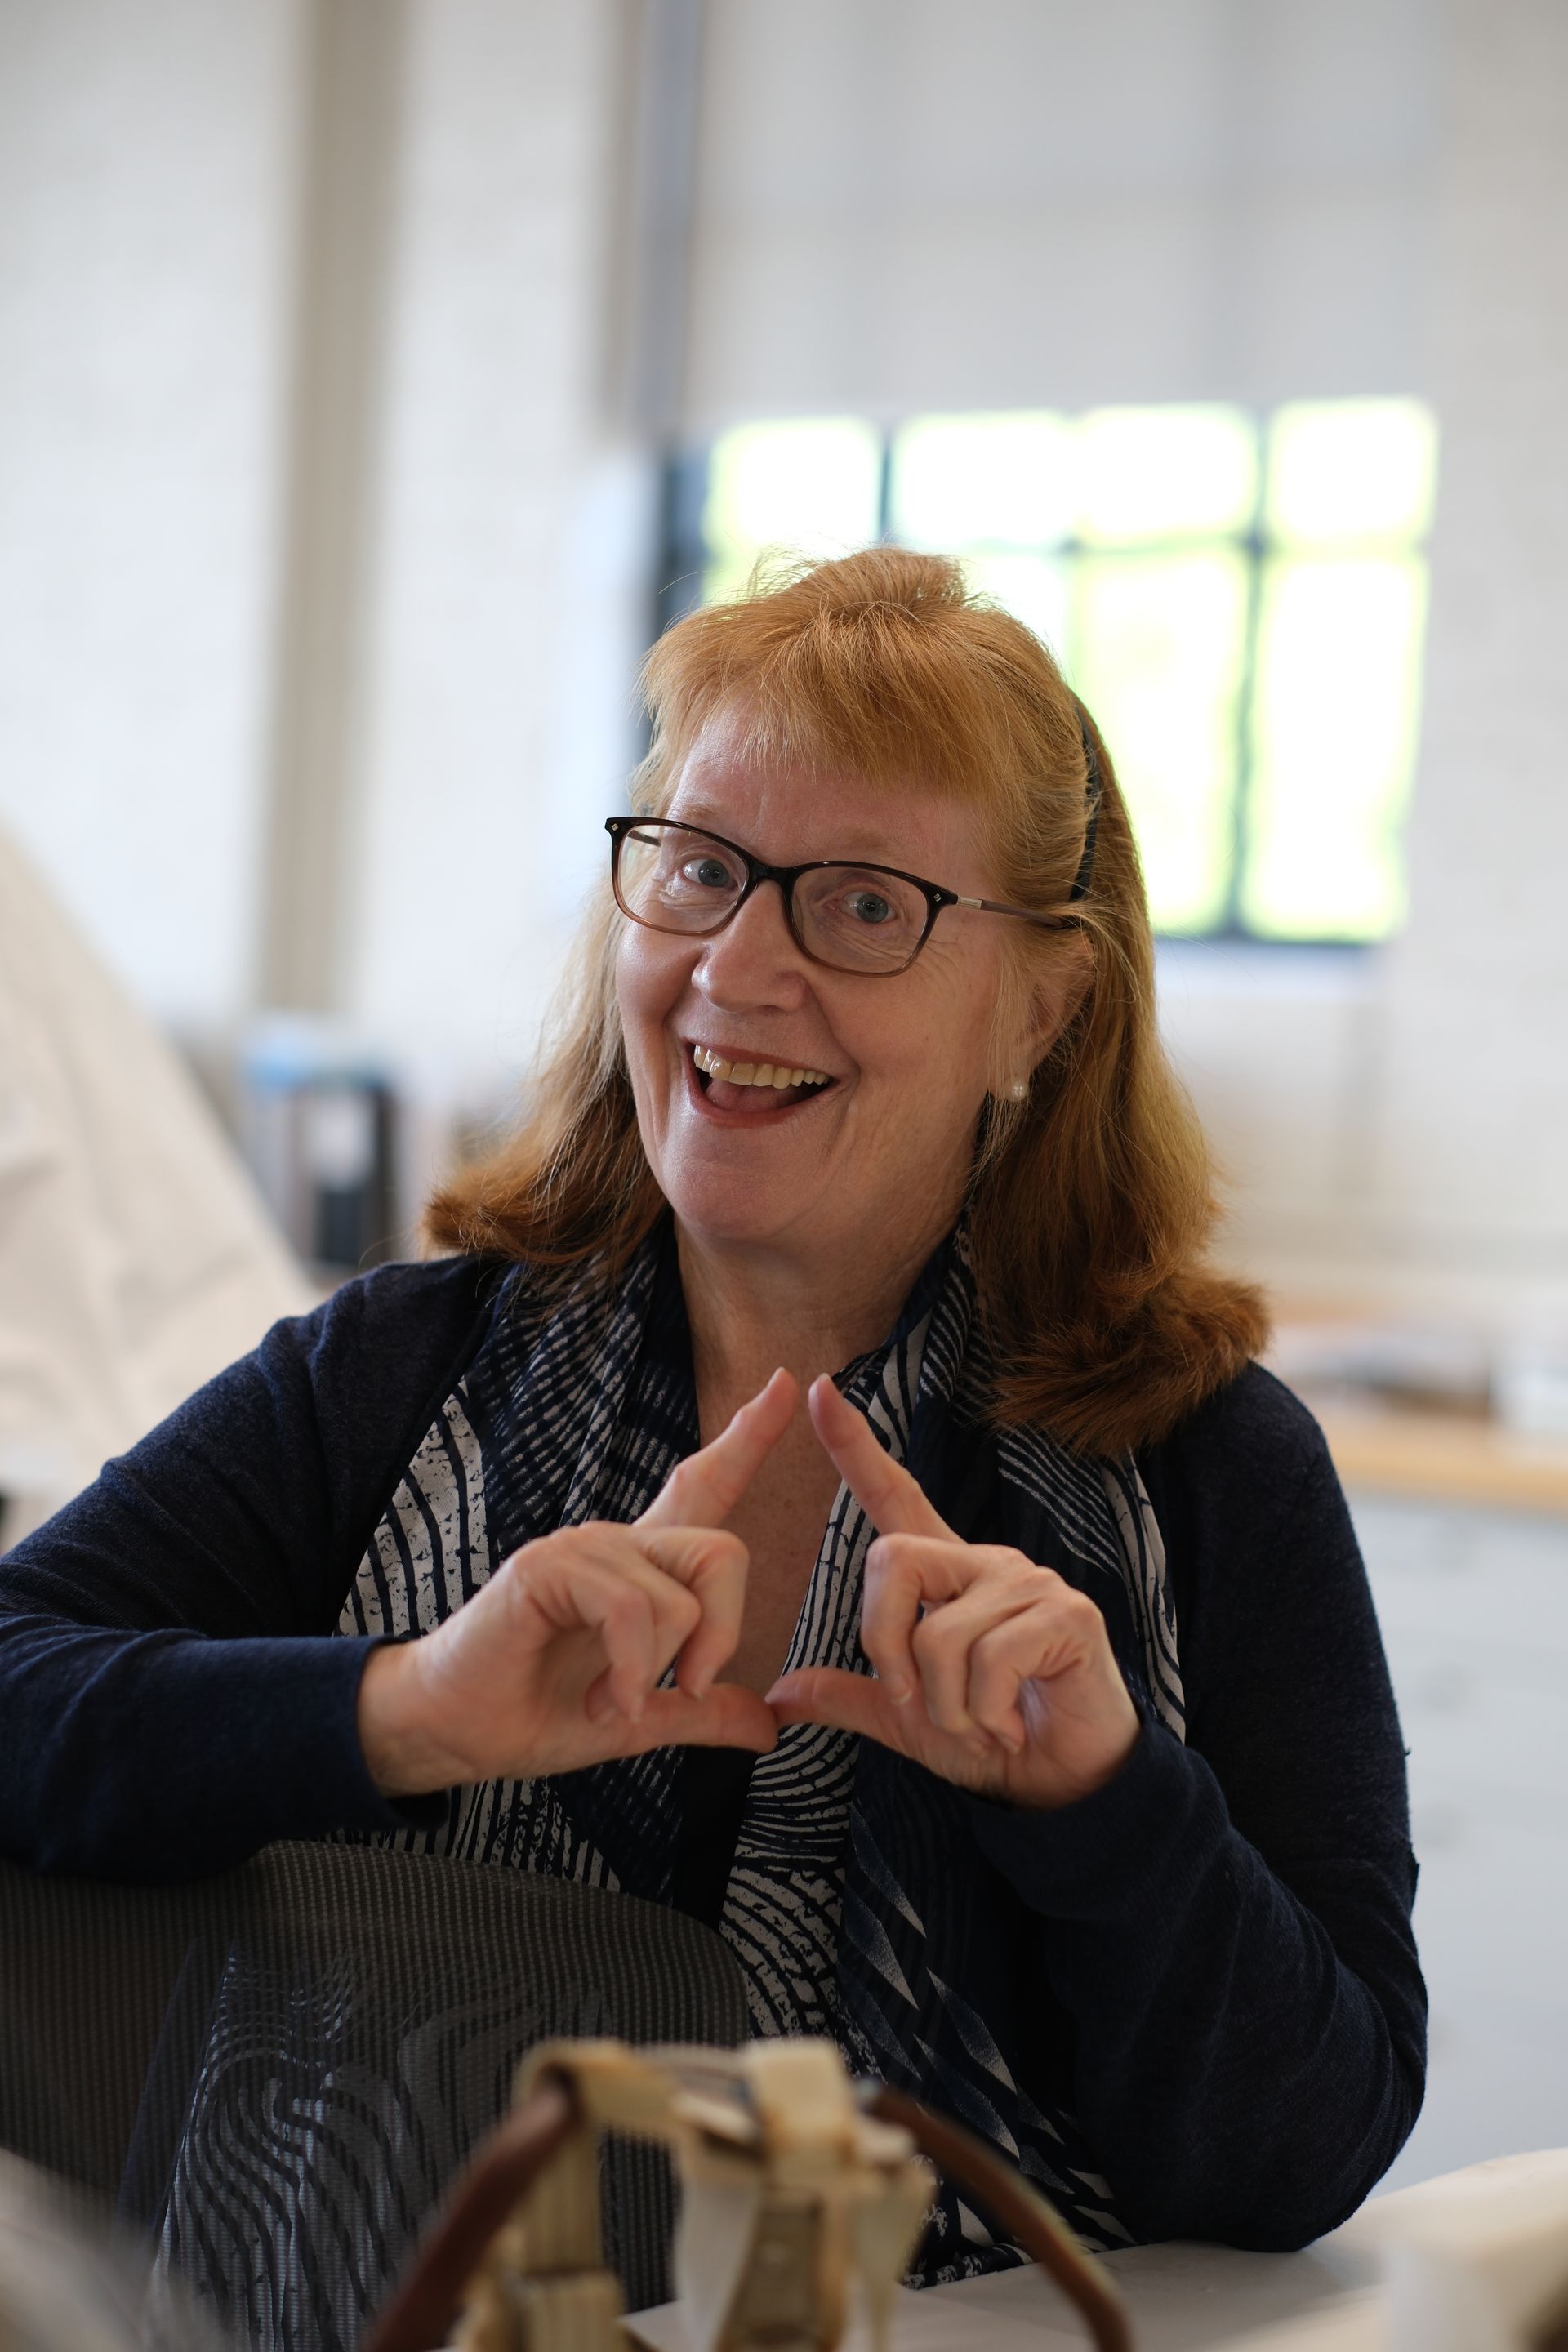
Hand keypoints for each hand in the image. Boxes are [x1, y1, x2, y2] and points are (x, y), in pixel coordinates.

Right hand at [357, 1370, 795, 1796]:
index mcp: (642, 1568)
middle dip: (723, 1635)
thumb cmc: (536, 1712)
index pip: (703, 1486)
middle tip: (688, 1689)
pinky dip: (631, 1672)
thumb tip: (768, 1725)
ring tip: (613, 1703)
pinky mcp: (548, 1566)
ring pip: (681, 1596)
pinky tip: (604, 1701)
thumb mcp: (640, 1718)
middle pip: (723, 1553)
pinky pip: (632, 1610)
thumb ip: (702, 1713)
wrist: (454, 1732)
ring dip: (660, 1671)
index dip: (747, 1437)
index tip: (784, 1382)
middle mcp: (617, 1542)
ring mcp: (582, 1547)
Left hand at [767, 1378, 1140, 1808]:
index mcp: (947, 1577)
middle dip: (884, 1645)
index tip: (819, 1389)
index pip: (895, 1496)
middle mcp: (986, 1563)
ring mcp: (1029, 1584)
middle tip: (918, 1702)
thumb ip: (852, 1697)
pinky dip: (984, 1713)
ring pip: (937, 1634)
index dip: (854, 1447)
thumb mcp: (910, 1721)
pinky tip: (1012, 1724)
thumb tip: (778, 1696)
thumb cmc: (993, 1738)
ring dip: (946, 1706)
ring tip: (983, 1722)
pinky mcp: (1067, 1615)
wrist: (1066, 1782)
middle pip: (892, 1560)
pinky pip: (988, 1660)